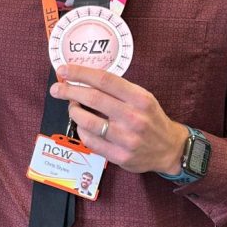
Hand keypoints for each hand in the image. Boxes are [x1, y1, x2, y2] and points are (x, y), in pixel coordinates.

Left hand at [50, 64, 187, 174]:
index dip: (81, 73)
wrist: (169, 149)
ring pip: (88, 121)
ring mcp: (126, 138)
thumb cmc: (151, 118)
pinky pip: (90, 141)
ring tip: (72, 107)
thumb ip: (118, 89)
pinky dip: (82, 131)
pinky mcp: (119, 156)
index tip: (64, 69)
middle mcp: (134, 117)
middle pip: (93, 98)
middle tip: (56, 88)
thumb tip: (84, 79)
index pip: (105, 80)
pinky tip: (83, 126)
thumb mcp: (142, 97)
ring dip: (73, 111)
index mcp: (140, 98)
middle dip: (69, 91)